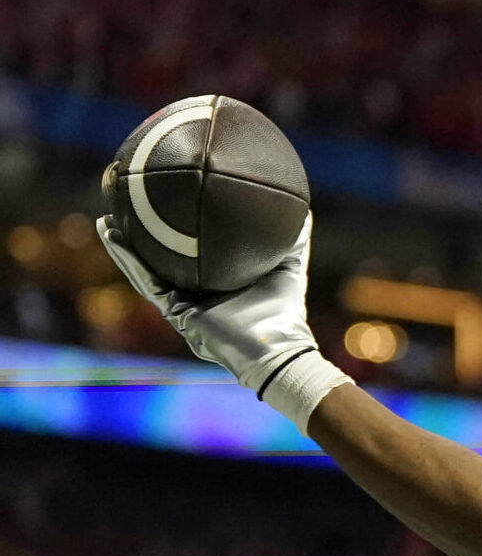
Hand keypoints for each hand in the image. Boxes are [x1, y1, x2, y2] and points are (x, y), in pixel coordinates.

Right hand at [97, 213, 319, 393]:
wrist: (279, 348)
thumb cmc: (285, 314)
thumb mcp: (287, 268)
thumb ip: (291, 242)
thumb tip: (302, 210)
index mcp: (213, 288)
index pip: (185, 257)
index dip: (170, 236)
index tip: (159, 207)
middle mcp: (193, 298)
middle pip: (157, 263)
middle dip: (137, 239)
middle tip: (122, 209)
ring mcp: (181, 308)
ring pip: (144, 273)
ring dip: (123, 248)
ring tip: (105, 221)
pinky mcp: (177, 316)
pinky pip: (149, 285)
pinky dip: (131, 262)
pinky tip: (116, 239)